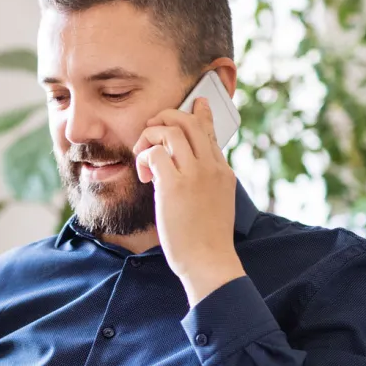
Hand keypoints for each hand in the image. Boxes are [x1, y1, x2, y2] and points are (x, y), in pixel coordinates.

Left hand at [133, 98, 245, 306]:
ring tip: (143, 156)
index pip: (210, 131)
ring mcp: (195, 174)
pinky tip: (145, 177)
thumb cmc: (208, 239)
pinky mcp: (175, 185)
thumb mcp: (217, 203)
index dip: (200, 114)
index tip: (197, 103)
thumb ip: (207, 182)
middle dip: (165, 118)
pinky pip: (155, 153)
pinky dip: (144, 158)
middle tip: (150, 130)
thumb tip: (188, 172)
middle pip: (188, 121)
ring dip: (150, 137)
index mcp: (223, 171)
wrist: (210, 262)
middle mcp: (211, 167)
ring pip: (170, 130)